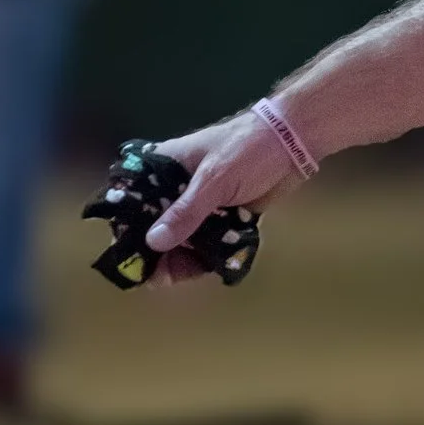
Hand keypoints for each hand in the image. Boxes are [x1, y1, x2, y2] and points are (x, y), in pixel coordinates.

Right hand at [142, 110, 302, 274]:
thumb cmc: (247, 150)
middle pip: (158, 225)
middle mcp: (177, 187)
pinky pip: (207, 241)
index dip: (130, 228)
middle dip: (158, 252)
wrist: (293, 146)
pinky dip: (206, 255)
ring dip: (183, 257)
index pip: (134, 200)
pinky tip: (206, 269)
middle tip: (160, 278)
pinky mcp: (223, 216)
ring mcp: (201, 204)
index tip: (132, 256)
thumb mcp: (213, 180)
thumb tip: (153, 242)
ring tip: (185, 276)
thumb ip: (185, 213)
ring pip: (183, 237)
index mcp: (164, 168)